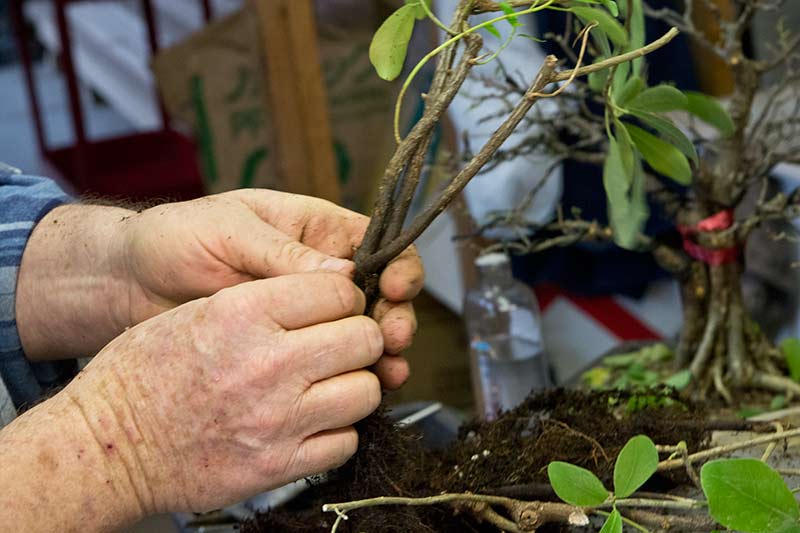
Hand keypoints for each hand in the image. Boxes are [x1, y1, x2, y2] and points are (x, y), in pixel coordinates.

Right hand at [57, 273, 382, 516]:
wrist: (108, 446)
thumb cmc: (143, 372)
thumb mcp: (196, 311)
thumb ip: (265, 300)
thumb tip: (327, 295)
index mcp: (244, 313)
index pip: (338, 289)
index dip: (344, 296)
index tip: (337, 306)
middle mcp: (268, 363)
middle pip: (364, 338)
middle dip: (360, 337)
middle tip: (342, 344)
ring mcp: (278, 419)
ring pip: (366, 391)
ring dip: (355, 385)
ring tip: (330, 384)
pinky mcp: (279, 465)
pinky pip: (347, 440)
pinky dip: (339, 430)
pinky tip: (314, 421)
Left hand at [121, 189, 422, 388]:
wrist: (128, 285)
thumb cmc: (176, 239)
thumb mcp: (229, 232)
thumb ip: (284, 255)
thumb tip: (348, 277)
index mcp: (314, 233)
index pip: (376, 244)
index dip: (398, 266)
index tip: (395, 289)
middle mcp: (319, 274)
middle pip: (381, 294)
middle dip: (395, 316)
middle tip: (394, 339)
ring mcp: (305, 317)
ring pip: (362, 334)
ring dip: (382, 353)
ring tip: (390, 373)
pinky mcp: (289, 351)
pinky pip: (330, 365)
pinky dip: (350, 377)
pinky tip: (362, 391)